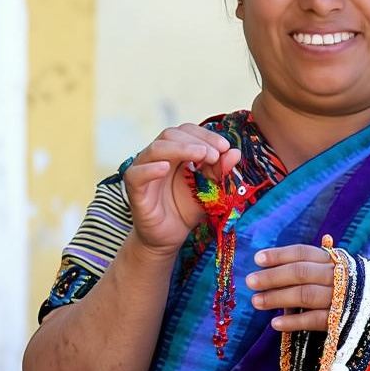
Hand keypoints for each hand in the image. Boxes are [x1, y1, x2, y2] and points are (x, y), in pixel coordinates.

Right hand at [123, 124, 241, 258]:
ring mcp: (143, 170)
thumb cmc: (185, 210)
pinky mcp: (134, 189)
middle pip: (170, 135)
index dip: (205, 135)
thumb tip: (235, 152)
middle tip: (215, 155)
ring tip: (202, 156)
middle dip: (196, 141)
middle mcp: (157, 157)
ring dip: (181, 149)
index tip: (225, 147)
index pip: (186, 132)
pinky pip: (137, 174)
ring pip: (155, 149)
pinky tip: (166, 168)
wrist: (167, 238)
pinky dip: (150, 169)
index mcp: (174, 152)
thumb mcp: (209, 190)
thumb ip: (219, 172)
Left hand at [245, 243, 337, 331]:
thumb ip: (305, 268)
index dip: (279, 255)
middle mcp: (337, 276)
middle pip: (301, 272)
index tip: (257, 259)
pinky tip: (275, 323)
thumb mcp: (329, 271)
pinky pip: (315, 320)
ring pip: (306, 295)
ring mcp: (341, 298)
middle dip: (273, 276)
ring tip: (256, 301)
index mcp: (332, 260)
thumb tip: (267, 270)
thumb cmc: (342, 286)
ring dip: (278, 298)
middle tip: (250, 281)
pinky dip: (294, 322)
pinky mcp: (342, 321)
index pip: (303, 253)